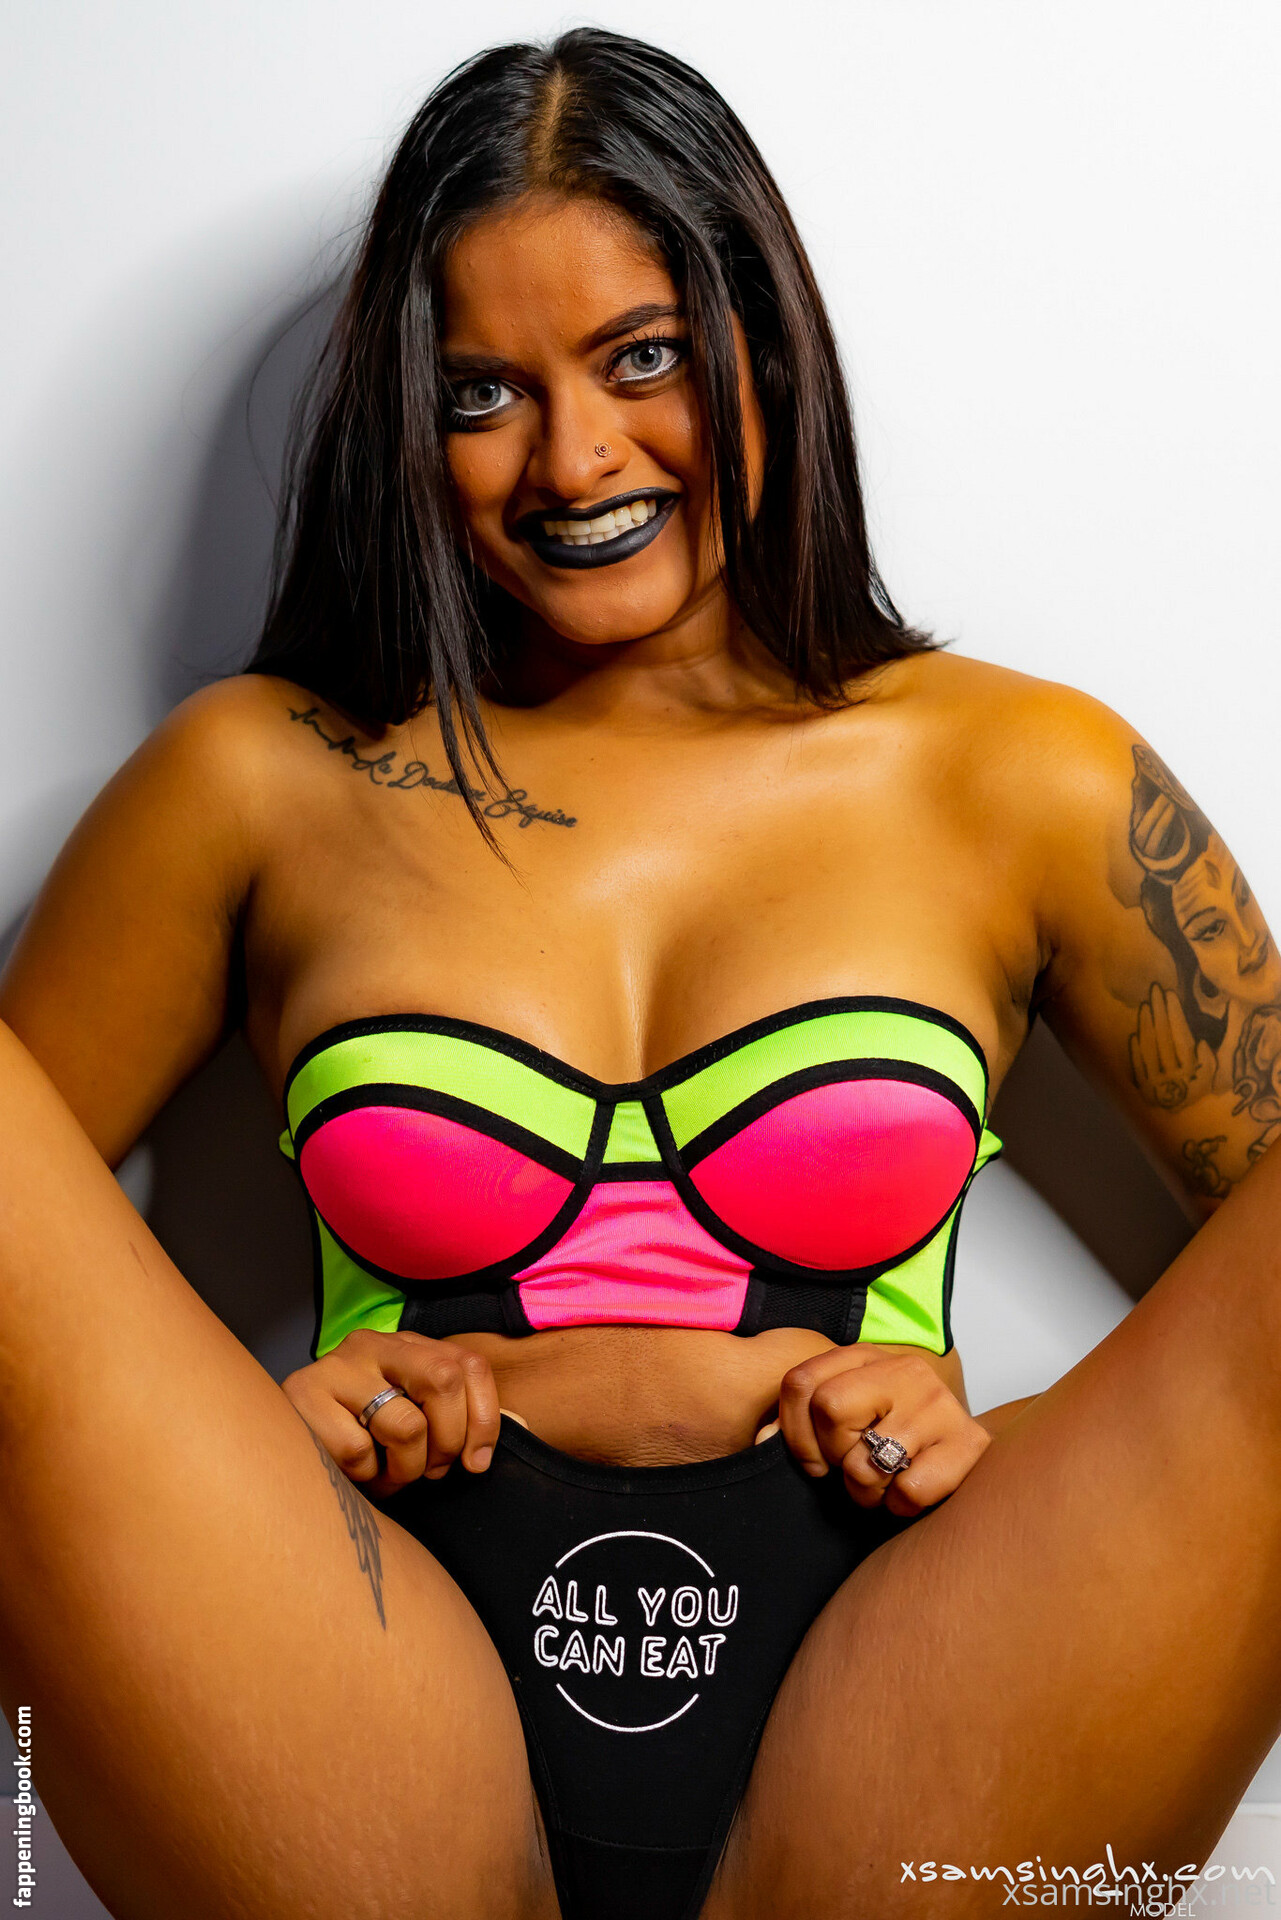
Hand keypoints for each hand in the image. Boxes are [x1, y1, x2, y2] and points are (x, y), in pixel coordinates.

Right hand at [282, 1328, 499, 1496]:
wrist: (279, 1447)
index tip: (476, 1463)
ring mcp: (336, 1367)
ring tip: (386, 1476)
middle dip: (449, 1439)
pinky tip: (351, 1474)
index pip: (468, 1364)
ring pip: (405, 1425)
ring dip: (405, 1470)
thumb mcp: (414, 1419)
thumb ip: (462, 1418)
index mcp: (407, 1345)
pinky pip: (358, 1452)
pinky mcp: (302, 1397)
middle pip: (444, 1378)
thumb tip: (525, 1425)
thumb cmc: (361, 1437)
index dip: (484, 1417)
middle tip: (432, 1470)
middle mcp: (373, 1344)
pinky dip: (364, 1478)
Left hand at [765, 1344, 990, 1516]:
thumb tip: (763, 1438)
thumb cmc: (893, 1438)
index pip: (800, 1382)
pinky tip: (910, 1490)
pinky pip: (908, 1491)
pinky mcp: (969, 1442)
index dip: (794, 1431)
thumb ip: (800, 1422)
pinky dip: (901, 1504)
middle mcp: (904, 1369)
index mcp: (865, 1356)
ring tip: (884, 1482)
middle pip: (830, 1410)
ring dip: (867, 1492)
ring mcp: (938, 1403)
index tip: (814, 1460)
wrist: (967, 1451)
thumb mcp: (846, 1415)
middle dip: (836, 1456)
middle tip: (857, 1465)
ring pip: (865, 1464)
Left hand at [1130, 985, 1215, 1109]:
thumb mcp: (1210, 1077)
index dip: (1174, 1014)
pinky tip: (1134, 1034)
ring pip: (1148, 1049)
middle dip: (1159, 1012)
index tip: (1169, 994)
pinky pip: (1137, 1067)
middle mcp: (1173, 1076)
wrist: (1183, 1124)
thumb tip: (1200, 1043)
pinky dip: (1135, 1050)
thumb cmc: (1197, 1090)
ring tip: (1144, 1006)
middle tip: (1154, 990)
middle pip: (1163, 1038)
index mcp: (1191, 1070)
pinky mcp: (1143, 1090)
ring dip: (1145, 1026)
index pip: (1181, 1036)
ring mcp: (1156, 1083)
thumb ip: (1208, 1061)